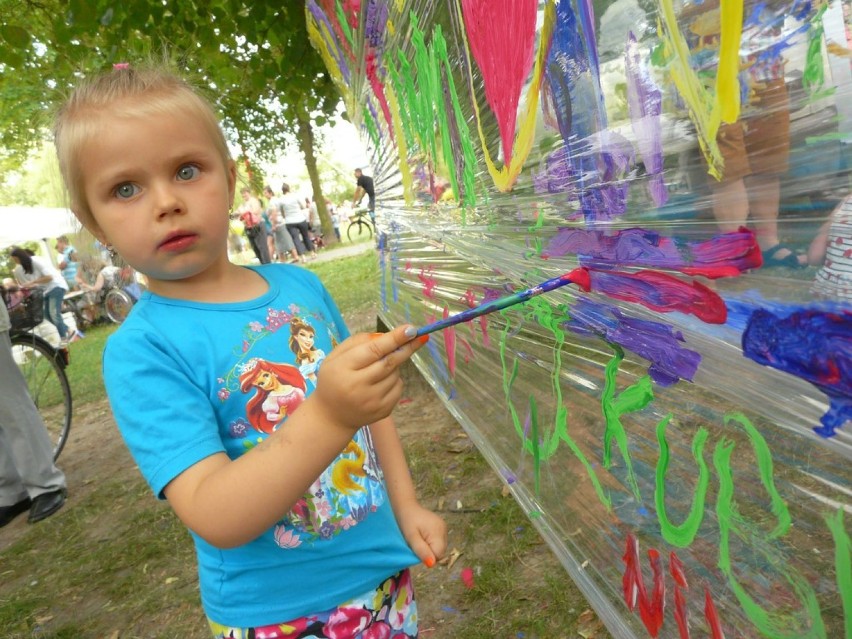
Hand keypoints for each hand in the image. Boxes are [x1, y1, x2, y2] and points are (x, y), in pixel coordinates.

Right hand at [311, 325, 426, 431]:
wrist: (331, 416)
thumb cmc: (334, 379)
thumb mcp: (336, 356)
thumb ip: (359, 341)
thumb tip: (388, 335)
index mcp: (343, 368)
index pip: (373, 350)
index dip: (394, 339)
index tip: (410, 329)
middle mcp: (358, 386)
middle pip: (389, 362)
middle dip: (406, 348)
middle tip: (419, 337)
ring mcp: (372, 401)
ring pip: (395, 374)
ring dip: (394, 366)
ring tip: (377, 369)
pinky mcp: (382, 411)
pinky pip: (398, 387)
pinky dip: (395, 380)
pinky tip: (380, 383)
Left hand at [396, 501, 447, 567]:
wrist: (406, 506)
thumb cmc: (406, 522)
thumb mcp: (411, 538)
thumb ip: (422, 550)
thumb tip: (431, 564)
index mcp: (438, 532)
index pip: (438, 555)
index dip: (427, 556)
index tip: (417, 548)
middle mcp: (444, 530)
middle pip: (440, 552)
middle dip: (428, 551)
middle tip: (416, 543)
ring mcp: (443, 527)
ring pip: (439, 547)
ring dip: (429, 547)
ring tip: (419, 538)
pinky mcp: (441, 526)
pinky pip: (438, 541)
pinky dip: (430, 542)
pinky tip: (422, 535)